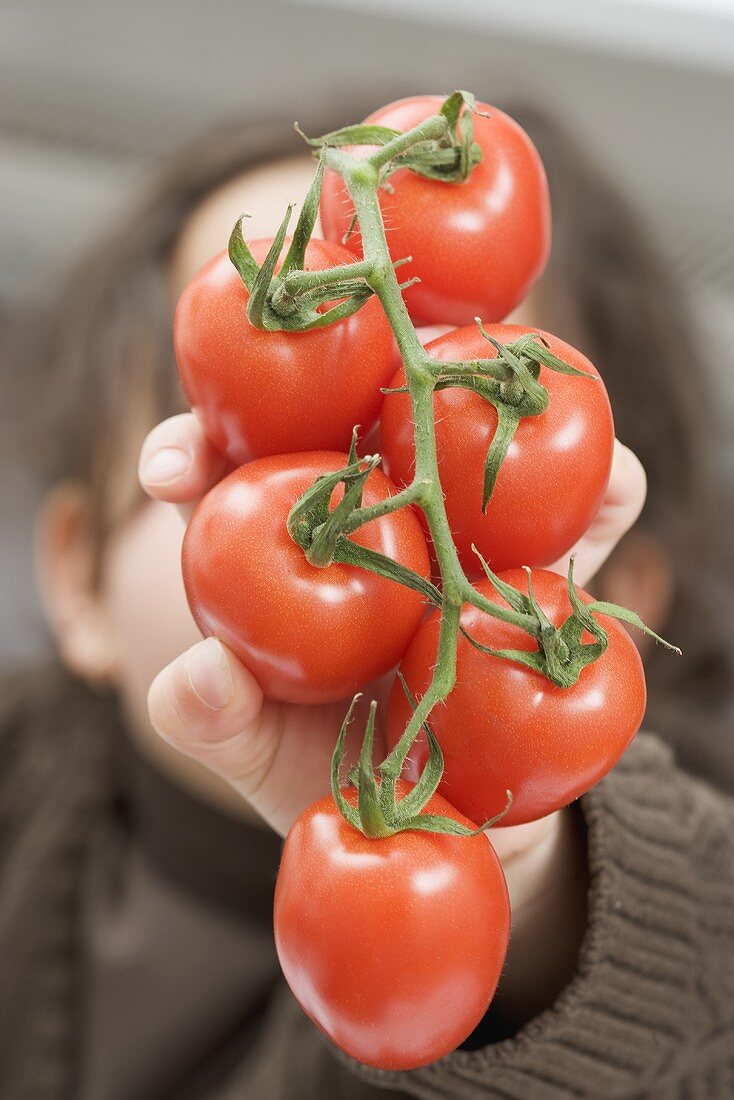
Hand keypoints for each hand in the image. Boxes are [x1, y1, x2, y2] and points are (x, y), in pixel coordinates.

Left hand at [139, 410, 644, 1025]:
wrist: (453, 820)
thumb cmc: (340, 773)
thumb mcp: (266, 759)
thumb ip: (215, 723)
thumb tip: (199, 675)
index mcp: (288, 545)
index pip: (228, 473)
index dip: (192, 452)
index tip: (174, 469)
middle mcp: (378, 511)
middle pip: (356, 414)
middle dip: (344, 368)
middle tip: (329, 357)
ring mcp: (469, 526)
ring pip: (482, 432)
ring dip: (491, 391)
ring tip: (483, 374)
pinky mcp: (557, 559)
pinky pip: (599, 511)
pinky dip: (611, 489)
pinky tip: (608, 485)